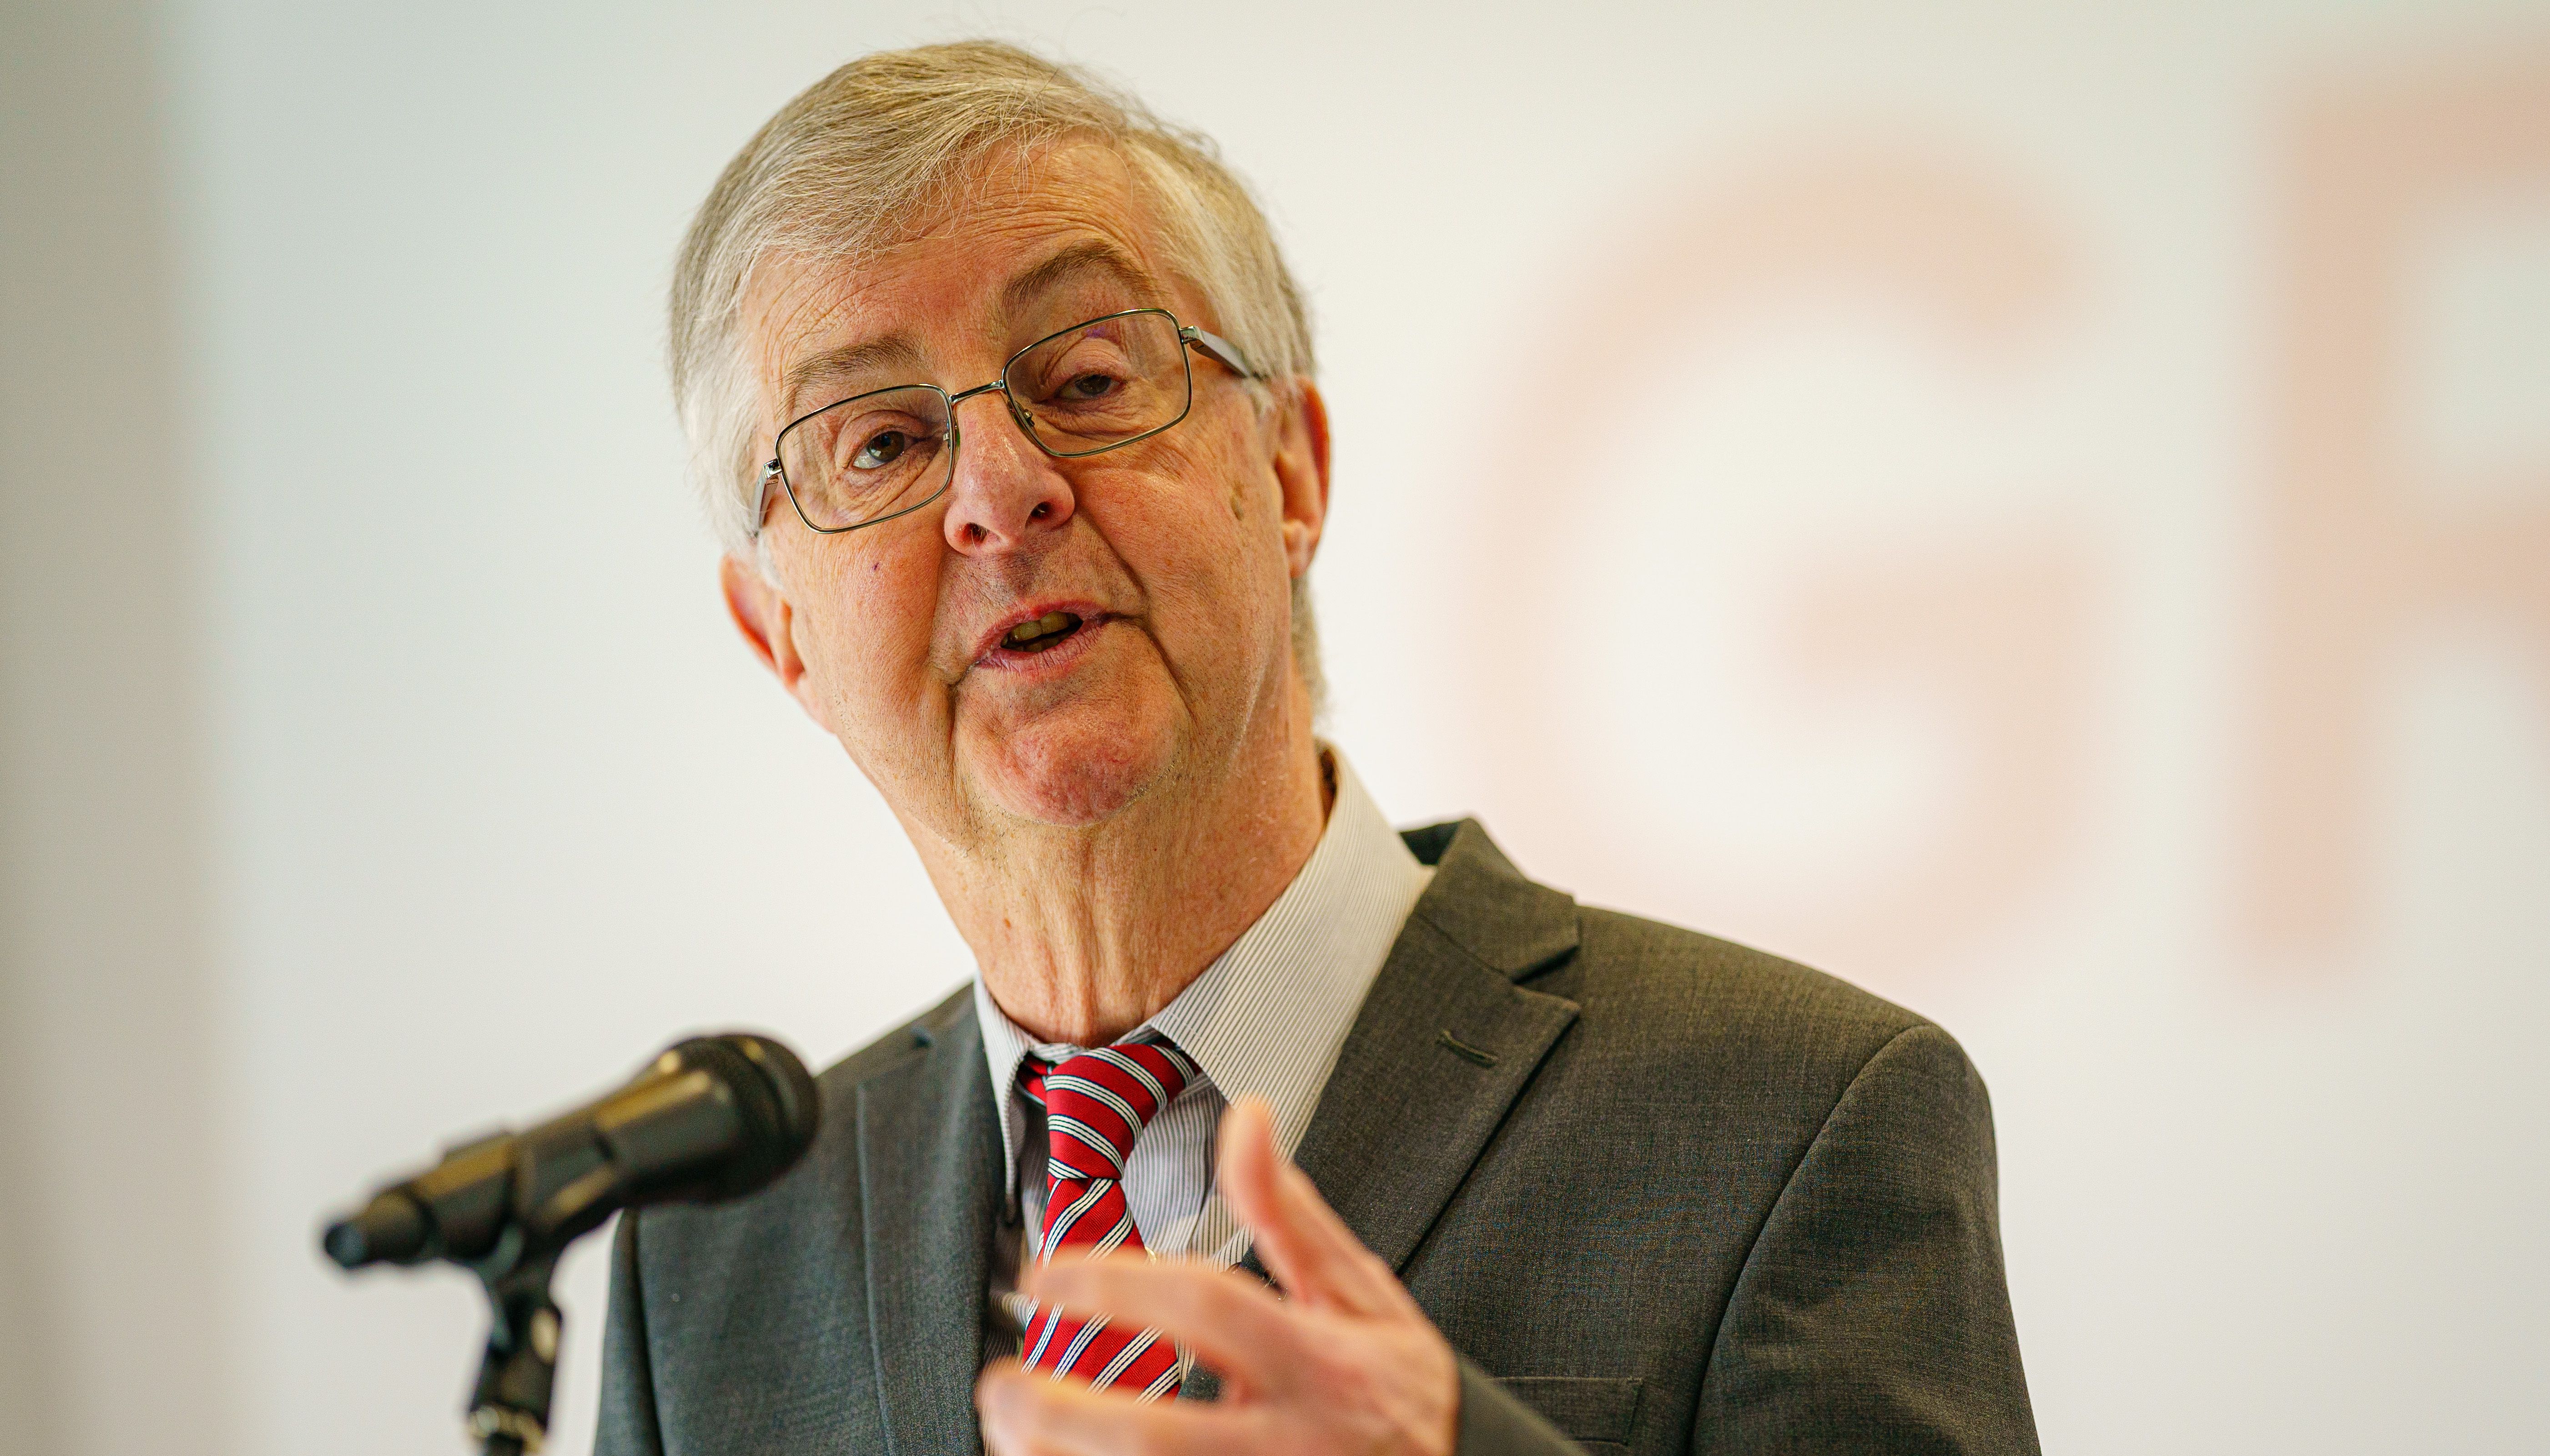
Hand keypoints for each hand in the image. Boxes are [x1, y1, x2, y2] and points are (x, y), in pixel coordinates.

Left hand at [975, 1095, 1460, 1455]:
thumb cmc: (1397, 1396)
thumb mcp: (1362, 1296)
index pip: (1210, 1312)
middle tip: (999, 1384)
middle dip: (1062, 1414)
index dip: (1117, 1286)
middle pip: (1158, 1439)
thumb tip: (1248, 1115)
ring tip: (1009, 1432)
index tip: (1045, 1275)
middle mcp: (1294, 1446)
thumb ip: (1290, 1215)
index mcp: (1323, 1365)